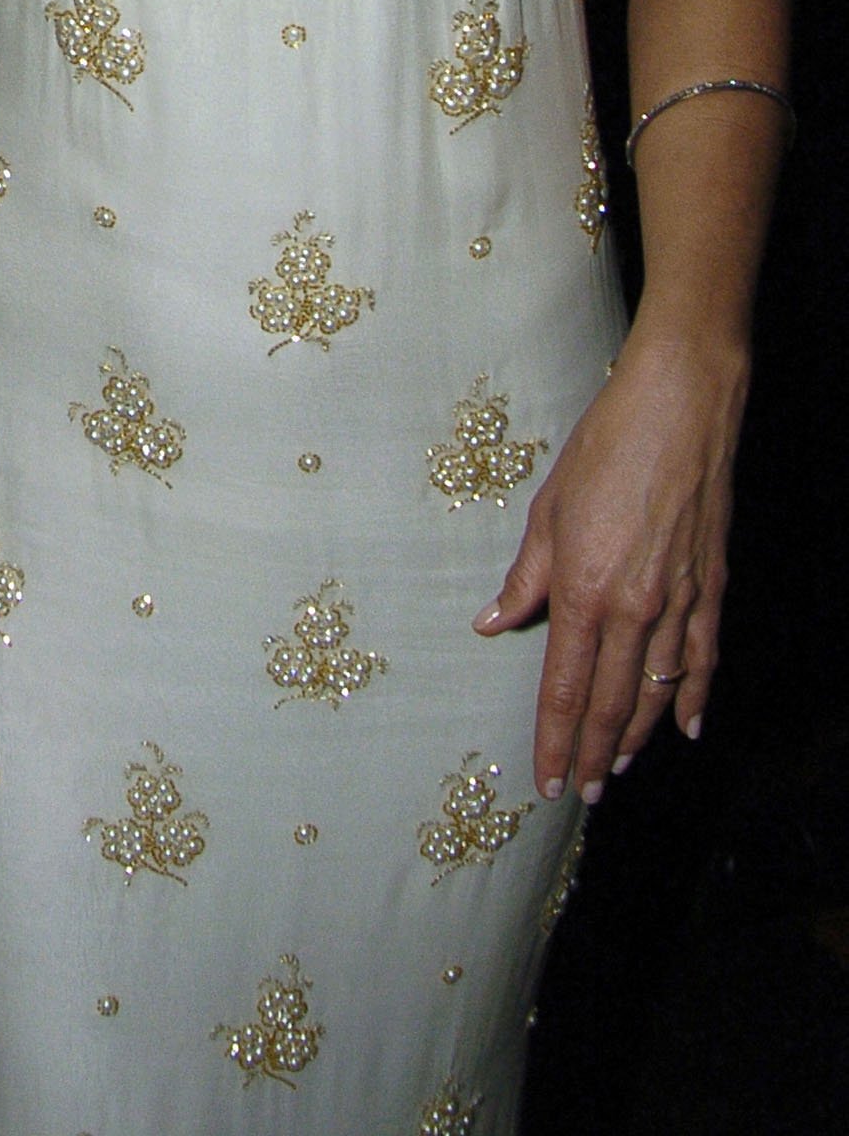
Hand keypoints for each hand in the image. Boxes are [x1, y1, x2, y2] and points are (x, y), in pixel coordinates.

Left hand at [472, 321, 746, 802]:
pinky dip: (694, 698)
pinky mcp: (712, 588)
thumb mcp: (548, 509)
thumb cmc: (604, 447)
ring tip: (617, 770)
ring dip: (637, 737)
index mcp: (584, 589)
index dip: (555, 739)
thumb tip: (491, 622)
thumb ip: (525, 577)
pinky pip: (702, 659)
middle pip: (611, 702)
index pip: (565, 687)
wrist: (680, 409)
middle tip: (581, 794)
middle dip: (593, 754)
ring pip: (657, 692)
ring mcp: (679, 602)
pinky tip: (688, 728)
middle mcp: (634, 608)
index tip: (546, 779)